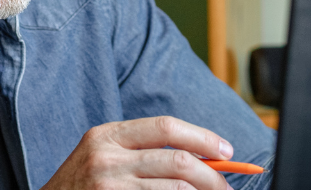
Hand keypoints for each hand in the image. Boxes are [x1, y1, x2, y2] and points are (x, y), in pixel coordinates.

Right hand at [41, 116, 235, 189]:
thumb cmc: (82, 185)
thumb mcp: (103, 156)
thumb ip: (143, 150)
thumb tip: (202, 157)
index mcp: (107, 135)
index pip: (166, 127)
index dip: (203, 138)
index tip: (227, 151)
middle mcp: (106, 158)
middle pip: (177, 161)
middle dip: (212, 176)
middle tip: (227, 188)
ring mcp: (109, 186)